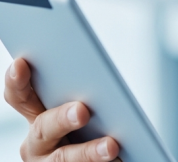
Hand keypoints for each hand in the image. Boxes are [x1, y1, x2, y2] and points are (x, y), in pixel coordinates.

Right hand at [4, 58, 119, 161]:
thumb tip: (102, 77)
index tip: (22, 64)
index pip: (21, 97)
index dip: (17, 81)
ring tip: (111, 145)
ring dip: (87, 151)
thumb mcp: (87, 106)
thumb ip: (85, 93)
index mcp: (38, 116)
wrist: (111, 154)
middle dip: (62, 119)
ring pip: (64, 158)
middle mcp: (38, 142)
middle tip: (82, 110)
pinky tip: (121, 156)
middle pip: (44, 128)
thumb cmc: (96, 125)